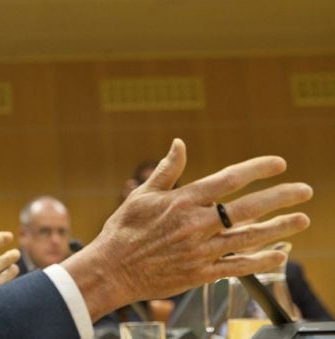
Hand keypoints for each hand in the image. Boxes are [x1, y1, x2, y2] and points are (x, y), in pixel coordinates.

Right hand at [63, 138, 311, 318]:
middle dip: (280, 197)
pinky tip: (281, 255)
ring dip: (279, 228)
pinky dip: (261, 261)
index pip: (228, 179)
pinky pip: (239, 266)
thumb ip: (167, 170)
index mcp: (183, 201)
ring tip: (301, 219)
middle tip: (304, 190)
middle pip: (247, 208)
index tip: (278, 164)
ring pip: (249, 237)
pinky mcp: (201, 273)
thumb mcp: (142, 194)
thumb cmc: (124, 229)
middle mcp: (196, 224)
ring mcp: (201, 250)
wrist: (112, 268)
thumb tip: (179, 143)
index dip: (257, 169)